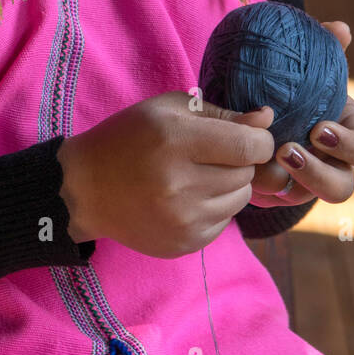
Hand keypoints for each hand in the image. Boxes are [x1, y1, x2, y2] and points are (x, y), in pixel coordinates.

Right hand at [57, 92, 275, 258]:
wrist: (85, 188)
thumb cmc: (128, 137)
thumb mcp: (168, 109)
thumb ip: (221, 113)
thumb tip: (268, 118)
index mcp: (175, 141)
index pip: (249, 147)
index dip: (259, 140)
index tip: (249, 135)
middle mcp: (180, 185)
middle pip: (246, 173)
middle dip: (239, 160)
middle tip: (211, 152)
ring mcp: (182, 221)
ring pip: (240, 199)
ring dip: (229, 184)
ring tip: (198, 173)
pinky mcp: (183, 245)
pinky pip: (224, 222)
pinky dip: (215, 207)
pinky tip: (188, 196)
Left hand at [245, 20, 353, 208]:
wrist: (256, 101)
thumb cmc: (293, 81)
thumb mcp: (308, 66)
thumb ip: (325, 48)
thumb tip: (341, 28)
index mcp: (347, 135)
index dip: (348, 145)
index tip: (319, 128)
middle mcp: (331, 165)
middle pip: (341, 187)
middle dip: (318, 174)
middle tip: (287, 150)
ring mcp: (304, 184)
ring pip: (306, 199)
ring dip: (286, 183)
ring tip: (263, 162)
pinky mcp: (275, 191)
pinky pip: (272, 199)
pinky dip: (259, 186)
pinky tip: (243, 167)